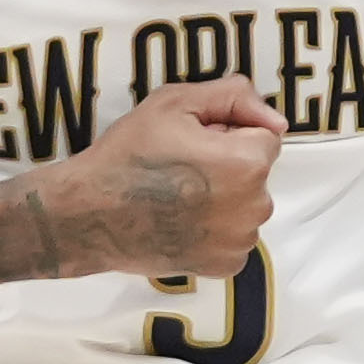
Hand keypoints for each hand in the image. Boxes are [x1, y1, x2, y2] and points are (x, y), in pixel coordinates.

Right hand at [0, 75, 283, 289]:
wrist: (89, 214)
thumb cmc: (127, 157)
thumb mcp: (174, 103)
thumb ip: (232, 97)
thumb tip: (274, 118)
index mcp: (248, 163)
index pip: (264, 135)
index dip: (227, 132)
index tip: (195, 141)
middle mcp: (253, 207)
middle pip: (256, 171)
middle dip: (229, 164)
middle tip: (180, 166)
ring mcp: (240, 241)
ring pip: (245, 204)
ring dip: (223, 197)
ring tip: (177, 194)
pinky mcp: (224, 266)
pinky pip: (233, 236)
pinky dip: (214, 228)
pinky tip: (181, 220)